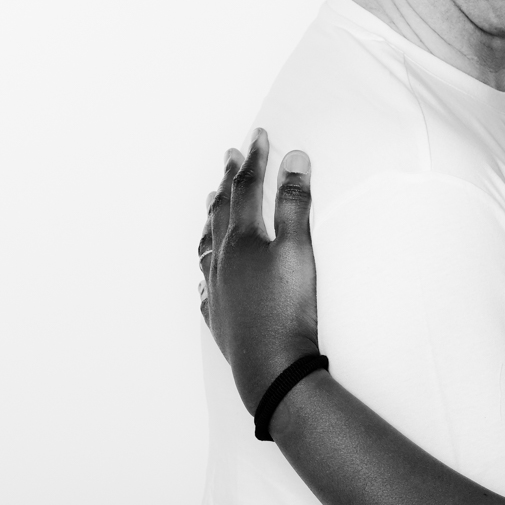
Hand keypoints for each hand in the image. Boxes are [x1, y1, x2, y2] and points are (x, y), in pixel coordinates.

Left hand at [199, 128, 321, 412]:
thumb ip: (295, 204)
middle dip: (227, 181)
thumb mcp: (299, 250)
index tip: (256, 136)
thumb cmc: (288, 309)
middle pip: (221, 212)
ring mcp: (215, 290)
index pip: (247, 189)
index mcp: (242, 240)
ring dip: (210, 220)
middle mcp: (221, 261)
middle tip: (229, 158)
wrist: (271, 367)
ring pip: (207, 246)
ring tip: (210, 204)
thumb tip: (294, 159)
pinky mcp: (218, 317)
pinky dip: (206, 270)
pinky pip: (205, 286)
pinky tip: (206, 274)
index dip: (253, 160)